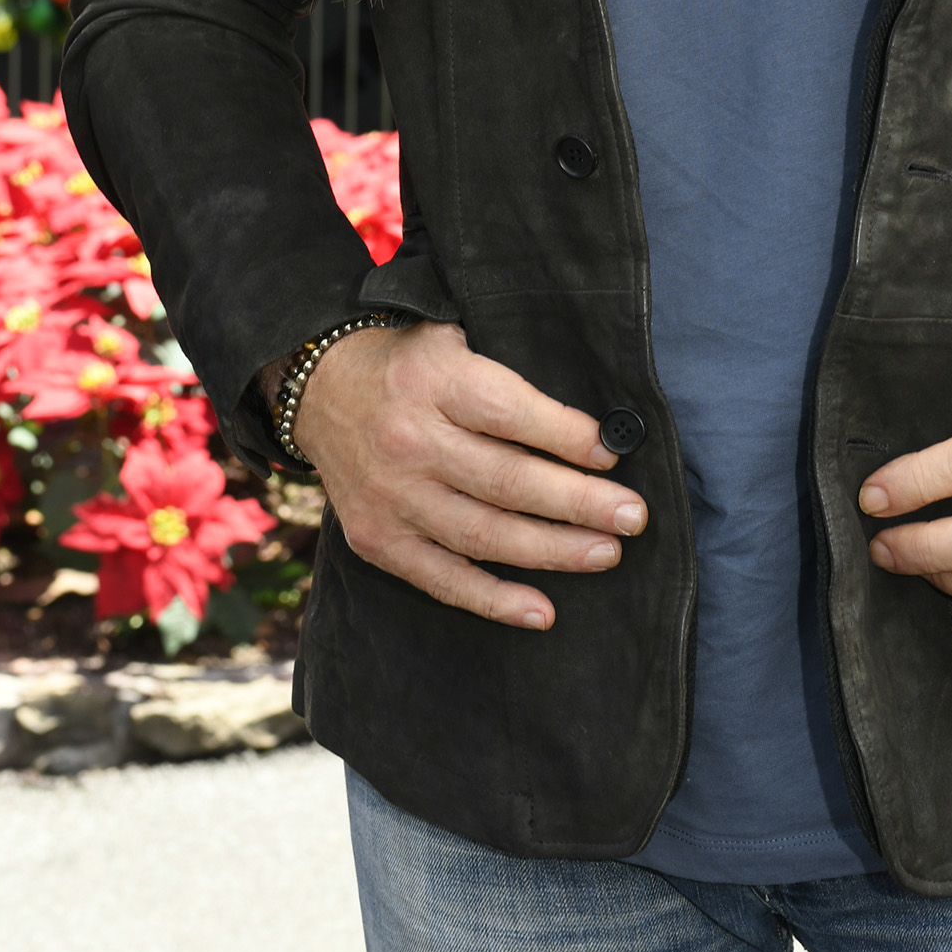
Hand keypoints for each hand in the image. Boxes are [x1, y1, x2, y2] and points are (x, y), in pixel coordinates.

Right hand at [294, 321, 647, 631]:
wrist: (320, 392)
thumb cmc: (409, 366)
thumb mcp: (453, 341)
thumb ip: (507, 377)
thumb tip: (591, 428)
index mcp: (434, 381)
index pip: (511, 414)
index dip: (566, 436)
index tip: (612, 454)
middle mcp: (410, 442)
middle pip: (507, 480)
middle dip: (578, 503)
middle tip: (631, 517)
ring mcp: (392, 497)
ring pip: (483, 534)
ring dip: (551, 550)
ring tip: (605, 554)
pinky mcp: (378, 540)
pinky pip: (443, 579)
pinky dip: (494, 599)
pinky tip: (542, 611)